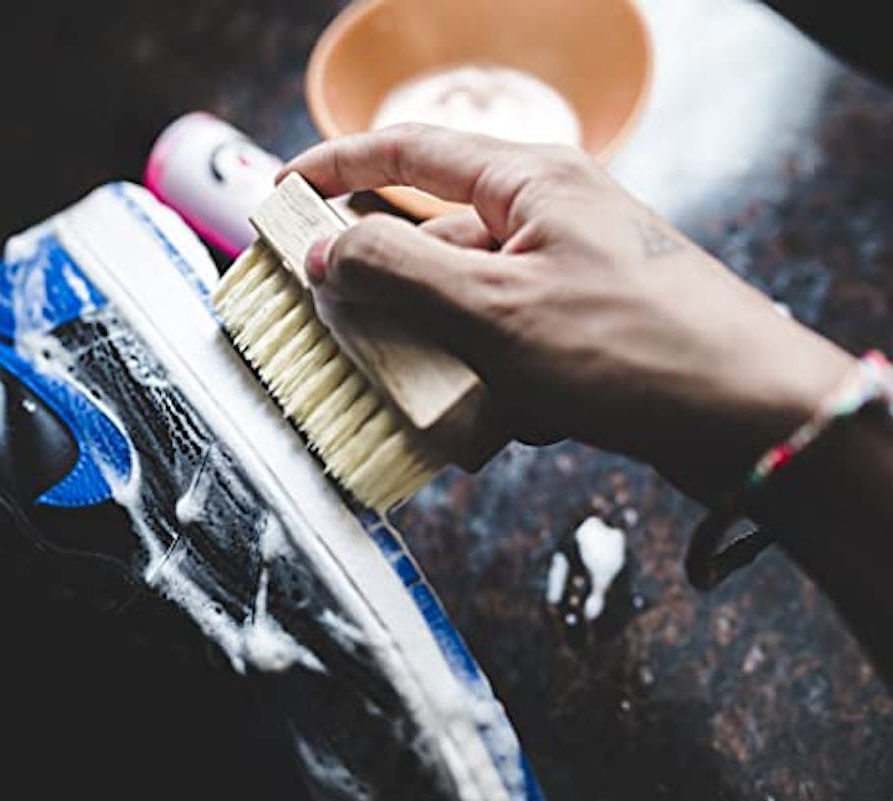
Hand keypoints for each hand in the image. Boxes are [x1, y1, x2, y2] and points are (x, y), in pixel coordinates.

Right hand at [279, 124, 852, 498]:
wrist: (750, 416)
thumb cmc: (629, 347)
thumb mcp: (492, 309)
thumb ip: (395, 273)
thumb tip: (324, 254)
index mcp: (527, 182)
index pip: (407, 152)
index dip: (334, 167)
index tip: (279, 194)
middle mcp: (549, 216)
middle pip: (433, 241)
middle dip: (390, 297)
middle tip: (342, 335)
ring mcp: (571, 272)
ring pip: (469, 307)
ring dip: (447, 358)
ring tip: (447, 406)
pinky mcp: (587, 327)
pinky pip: (511, 347)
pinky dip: (497, 385)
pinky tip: (515, 424)